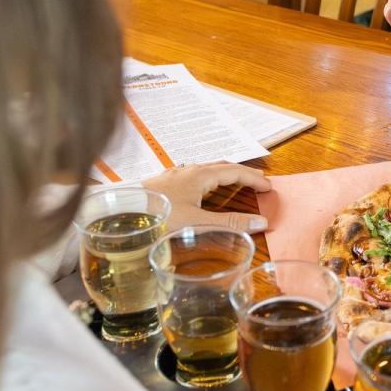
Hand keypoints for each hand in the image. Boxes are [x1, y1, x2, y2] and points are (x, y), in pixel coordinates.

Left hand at [138, 162, 271, 232]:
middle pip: (222, 167)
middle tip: (257, 182)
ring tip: (235, 184)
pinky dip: (209, 180)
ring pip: (207, 170)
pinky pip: (194, 176)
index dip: (254, 179)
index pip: (235, 171)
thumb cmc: (159, 217)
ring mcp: (175, 175)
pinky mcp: (164, 183)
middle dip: (242, 174)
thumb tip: (260, 222)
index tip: (269, 186)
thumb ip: (229, 223)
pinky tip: (202, 190)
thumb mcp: (198, 223)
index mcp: (200, 175)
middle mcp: (188, 170)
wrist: (121, 212)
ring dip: (225, 176)